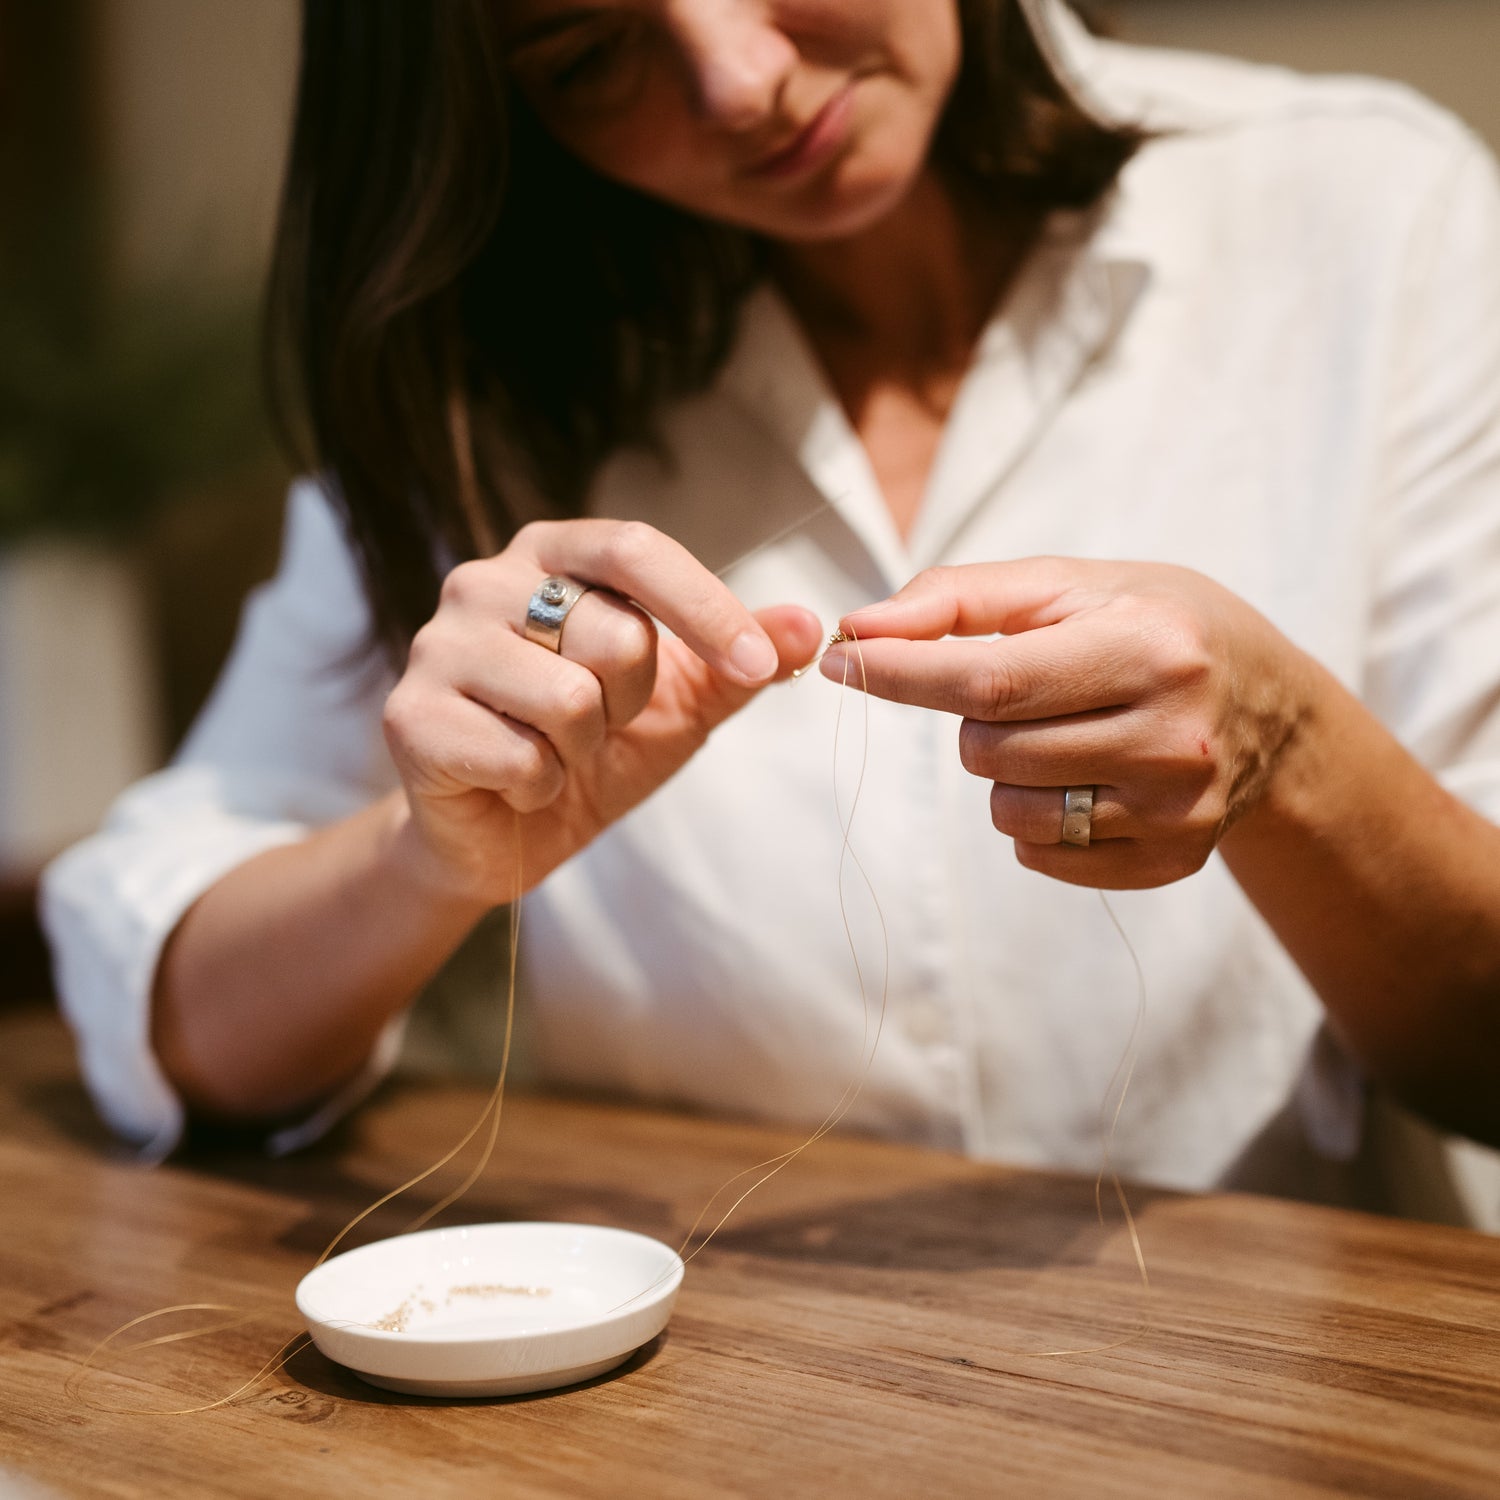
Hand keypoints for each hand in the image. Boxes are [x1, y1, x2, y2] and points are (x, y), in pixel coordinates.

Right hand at [383, 519, 821, 904]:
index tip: (763, 666)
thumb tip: (813, 625)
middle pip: (614, 634)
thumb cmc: (590, 751)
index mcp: (550, 554)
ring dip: (583, 751)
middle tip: (595, 725)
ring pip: (569, 700)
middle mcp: (483, 580)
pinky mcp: (409, 719)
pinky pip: (522, 758)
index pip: (636, 549)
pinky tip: (514, 784)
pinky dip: (540, 789)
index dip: (707, 607)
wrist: (501, 834)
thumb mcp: (681, 703)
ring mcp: (437, 646)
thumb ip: (741, 660)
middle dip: (629, 704)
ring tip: (553, 752)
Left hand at [821, 559, 1317, 888]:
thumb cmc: (1153, 625)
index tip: (839, 660)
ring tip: (1065, 733)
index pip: (991, 679)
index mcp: (1149, 649)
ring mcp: (1177, 809)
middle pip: (989, 749)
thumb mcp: (1071, 584)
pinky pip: (1039, 855)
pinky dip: (1035, 818)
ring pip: (1007, 810)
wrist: (1273, 705)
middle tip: (1034, 689)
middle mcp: (1172, 736)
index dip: (901, 674)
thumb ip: (958, 598)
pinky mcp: (1170, 861)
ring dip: (1004, 772)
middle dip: (975, 718)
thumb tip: (858, 631)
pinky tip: (1087, 777)